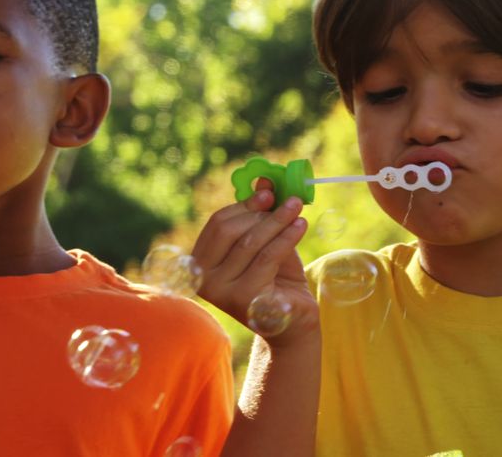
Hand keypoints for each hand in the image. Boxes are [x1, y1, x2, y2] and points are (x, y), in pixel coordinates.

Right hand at [192, 181, 318, 345]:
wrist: (293, 322)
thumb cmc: (276, 281)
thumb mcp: (267, 243)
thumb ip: (261, 216)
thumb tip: (265, 179)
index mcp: (201, 263)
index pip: (217, 225)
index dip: (243, 205)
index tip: (269, 192)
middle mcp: (204, 279)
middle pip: (230, 232)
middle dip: (261, 212)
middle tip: (288, 200)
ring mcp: (221, 292)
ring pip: (251, 243)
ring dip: (277, 221)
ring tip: (297, 210)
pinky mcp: (244, 300)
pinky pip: (267, 258)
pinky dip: (286, 237)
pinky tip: (300, 226)